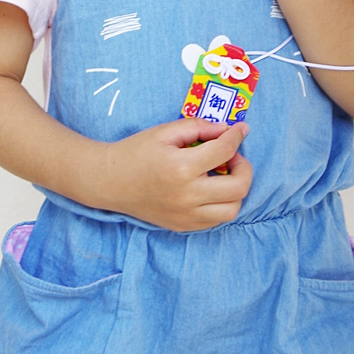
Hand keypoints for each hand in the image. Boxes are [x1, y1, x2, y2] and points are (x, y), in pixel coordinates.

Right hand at [92, 117, 251, 231]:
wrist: (110, 181)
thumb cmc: (135, 152)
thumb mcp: (164, 132)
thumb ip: (198, 127)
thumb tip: (226, 129)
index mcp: (181, 168)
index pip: (225, 151)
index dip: (237, 136)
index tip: (240, 130)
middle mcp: (187, 196)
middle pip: (239, 187)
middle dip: (244, 168)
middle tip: (233, 157)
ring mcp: (185, 215)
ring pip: (232, 210)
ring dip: (235, 190)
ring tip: (223, 176)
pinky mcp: (182, 226)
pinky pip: (215, 221)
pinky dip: (220, 204)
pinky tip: (210, 190)